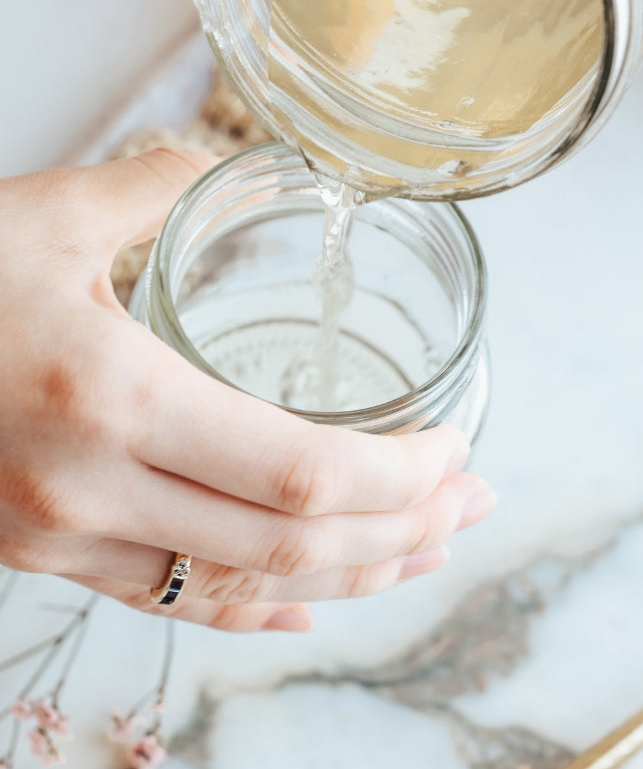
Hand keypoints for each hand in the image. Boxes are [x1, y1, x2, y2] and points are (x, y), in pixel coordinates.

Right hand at [0, 149, 495, 630]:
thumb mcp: (45, 214)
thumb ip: (160, 188)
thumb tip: (245, 160)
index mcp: (109, 396)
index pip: (298, 471)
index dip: (397, 475)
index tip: (454, 449)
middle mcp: (89, 488)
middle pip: (288, 542)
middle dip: (401, 530)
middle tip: (473, 506)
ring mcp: (61, 537)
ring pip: (240, 586)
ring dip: (349, 573)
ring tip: (425, 552)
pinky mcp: (42, 555)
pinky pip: (168, 601)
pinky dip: (253, 608)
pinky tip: (310, 606)